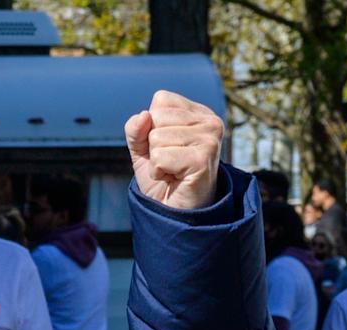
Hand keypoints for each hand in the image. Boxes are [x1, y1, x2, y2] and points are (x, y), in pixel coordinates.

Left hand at [124, 91, 224, 211]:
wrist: (176, 213)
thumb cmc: (163, 178)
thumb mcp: (143, 149)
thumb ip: (136, 130)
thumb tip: (143, 116)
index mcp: (198, 113)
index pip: (160, 100)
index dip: (151, 127)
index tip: (165, 147)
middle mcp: (210, 121)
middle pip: (156, 118)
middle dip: (152, 146)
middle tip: (169, 163)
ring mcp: (210, 139)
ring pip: (156, 137)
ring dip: (156, 161)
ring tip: (173, 171)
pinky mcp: (203, 158)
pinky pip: (159, 157)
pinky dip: (158, 172)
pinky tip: (174, 178)